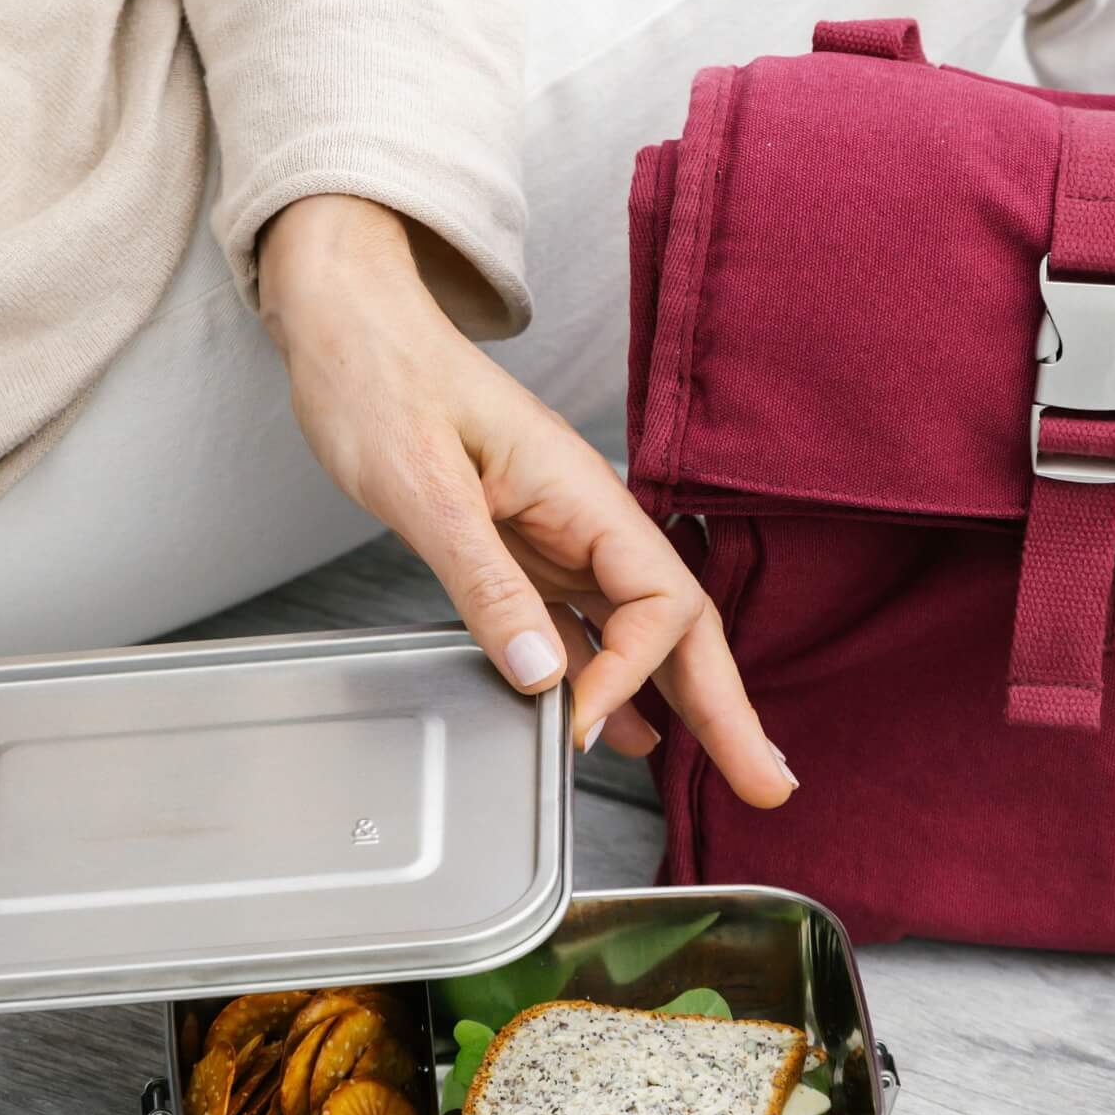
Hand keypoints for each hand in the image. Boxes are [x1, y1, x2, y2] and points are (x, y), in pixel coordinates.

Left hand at [259, 196, 793, 807]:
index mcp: (581, 492)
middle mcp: (584, 519)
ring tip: (728, 771)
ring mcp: (557, 537)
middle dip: (725, 706)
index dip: (633, 673)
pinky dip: (610, 682)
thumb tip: (541, 674)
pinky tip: (622, 729)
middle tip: (768, 783)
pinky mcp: (521, 550)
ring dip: (684, 703)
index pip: (657, 601)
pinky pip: (584, 627)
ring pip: (639, 634)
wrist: (347, 331)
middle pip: (678, 626)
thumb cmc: (382, 380)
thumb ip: (485, 582)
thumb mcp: (424, 485)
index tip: (579, 726)